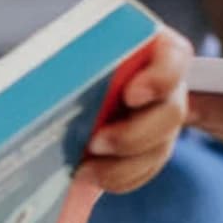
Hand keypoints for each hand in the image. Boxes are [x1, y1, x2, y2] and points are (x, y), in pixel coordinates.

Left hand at [82, 30, 191, 194]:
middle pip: (170, 114)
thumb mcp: (82, 45)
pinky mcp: (152, 146)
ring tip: (86, 170)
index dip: (159, 79)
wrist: (83, 75)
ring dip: (123, 166)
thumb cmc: (82, 52)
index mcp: (158, 49)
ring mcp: (163, 118)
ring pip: (159, 149)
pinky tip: (93, 177)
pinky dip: (120, 178)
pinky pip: (145, 169)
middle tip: (95, 143)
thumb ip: (79, 54)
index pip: (174, 59)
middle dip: (133, 135)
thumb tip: (48, 77)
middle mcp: (169, 85)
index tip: (131, 95)